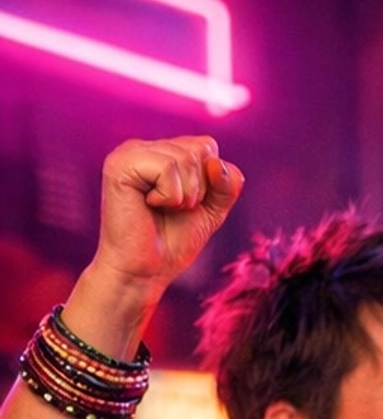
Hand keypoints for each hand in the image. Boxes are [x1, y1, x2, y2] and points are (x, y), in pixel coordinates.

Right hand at [86, 137, 243, 319]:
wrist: (144, 272)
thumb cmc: (172, 243)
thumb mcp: (211, 211)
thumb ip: (226, 185)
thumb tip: (216, 162)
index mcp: (162, 152)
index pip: (207, 146)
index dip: (210, 182)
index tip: (187, 205)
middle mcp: (144, 147)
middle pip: (199, 150)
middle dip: (199, 189)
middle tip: (173, 209)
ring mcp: (129, 152)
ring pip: (185, 158)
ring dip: (185, 195)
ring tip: (161, 209)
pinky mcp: (120, 165)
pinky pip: (167, 168)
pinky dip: (170, 196)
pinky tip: (149, 206)